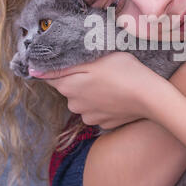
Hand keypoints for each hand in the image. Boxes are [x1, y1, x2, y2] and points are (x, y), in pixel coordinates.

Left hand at [29, 51, 164, 129]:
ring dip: (91, 91)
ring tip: (111, 81)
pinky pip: (98, 110)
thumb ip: (63, 67)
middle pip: (69, 88)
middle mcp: (74, 106)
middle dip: (79, 79)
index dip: (62, 67)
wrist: (150, 97)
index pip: (52, 77)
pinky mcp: (104, 123)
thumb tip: (35, 71)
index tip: (78, 61)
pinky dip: (104, 103)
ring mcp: (90, 117)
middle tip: (100, 68)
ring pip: (84, 100)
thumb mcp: (94, 61)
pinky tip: (117, 95)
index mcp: (69, 87)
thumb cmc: (123, 72)